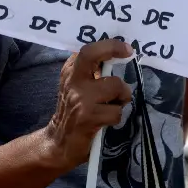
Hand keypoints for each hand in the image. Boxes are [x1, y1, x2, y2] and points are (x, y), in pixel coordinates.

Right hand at [44, 39, 133, 170]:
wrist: (59, 142)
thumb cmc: (74, 111)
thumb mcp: (77, 87)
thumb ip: (91, 71)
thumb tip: (118, 53)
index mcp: (70, 72)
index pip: (87, 50)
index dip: (109, 45)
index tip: (126, 48)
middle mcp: (73, 81)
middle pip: (92, 55)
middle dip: (112, 49)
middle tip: (128, 53)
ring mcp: (80, 98)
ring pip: (115, 86)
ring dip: (122, 98)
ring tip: (113, 105)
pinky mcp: (88, 117)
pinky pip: (116, 112)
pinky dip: (116, 117)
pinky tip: (107, 121)